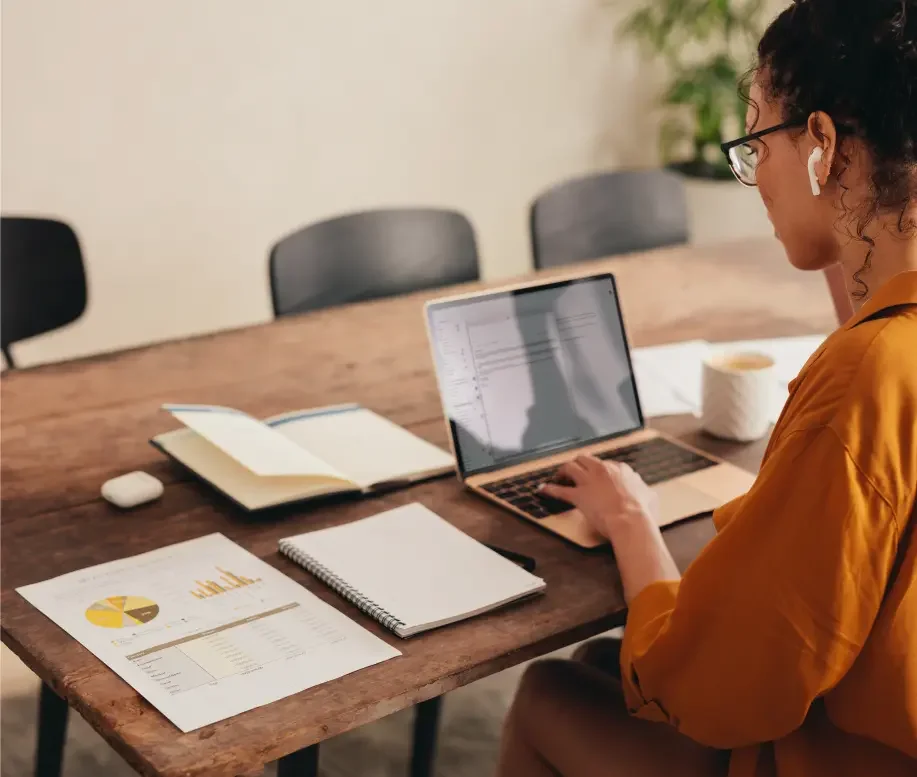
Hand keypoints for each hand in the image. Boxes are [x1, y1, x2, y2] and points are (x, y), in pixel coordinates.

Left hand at [540, 455, 658, 539]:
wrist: (631, 520)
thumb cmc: (642, 511)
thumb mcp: (650, 497)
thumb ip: (645, 491)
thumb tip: (647, 493)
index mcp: (620, 470)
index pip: (606, 465)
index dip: (599, 471)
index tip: (596, 477)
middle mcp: (603, 470)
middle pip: (585, 459)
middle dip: (579, 465)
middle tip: (574, 473)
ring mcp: (589, 481)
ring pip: (571, 467)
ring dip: (564, 471)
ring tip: (559, 477)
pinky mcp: (578, 495)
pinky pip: (560, 490)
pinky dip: (549, 489)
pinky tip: (542, 489)